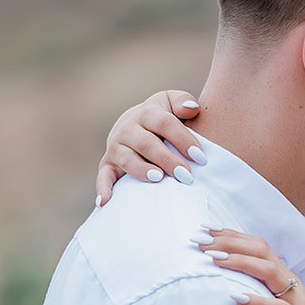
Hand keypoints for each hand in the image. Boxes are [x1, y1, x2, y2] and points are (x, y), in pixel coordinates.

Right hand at [96, 89, 205, 206]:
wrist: (135, 126)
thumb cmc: (163, 118)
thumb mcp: (171, 104)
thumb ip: (182, 102)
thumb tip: (191, 108)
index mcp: (147, 113)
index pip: (165, 123)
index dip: (183, 139)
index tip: (201, 158)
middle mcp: (128, 129)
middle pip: (147, 143)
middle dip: (167, 159)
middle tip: (186, 176)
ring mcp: (117, 147)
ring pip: (127, 159)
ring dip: (141, 170)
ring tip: (158, 178)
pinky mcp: (108, 164)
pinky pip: (103, 176)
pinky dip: (103, 188)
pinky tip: (106, 202)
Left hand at [199, 229, 304, 304]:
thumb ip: (260, 301)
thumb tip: (228, 293)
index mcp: (286, 283)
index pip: (258, 249)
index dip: (232, 236)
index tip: (204, 231)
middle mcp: (293, 288)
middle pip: (262, 252)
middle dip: (230, 242)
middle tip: (199, 241)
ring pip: (270, 272)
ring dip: (240, 263)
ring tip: (213, 260)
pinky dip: (259, 302)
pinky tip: (237, 298)